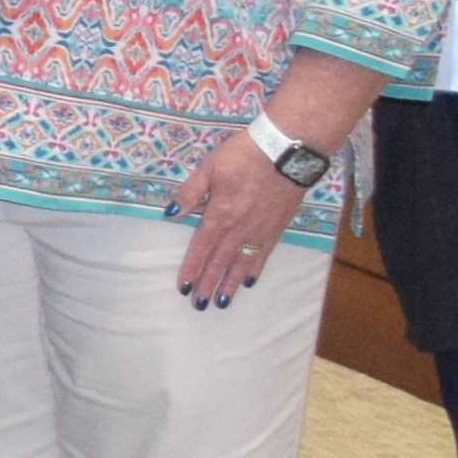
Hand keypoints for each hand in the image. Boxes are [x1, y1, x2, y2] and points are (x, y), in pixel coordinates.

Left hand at [163, 124, 315, 306]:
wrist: (287, 152)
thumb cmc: (244, 156)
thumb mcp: (209, 167)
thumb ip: (190, 193)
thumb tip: (170, 214)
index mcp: (219, 215)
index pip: (201, 248)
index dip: (192, 268)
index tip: (183, 288)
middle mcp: (239, 229)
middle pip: (220, 262)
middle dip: (208, 284)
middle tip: (200, 306)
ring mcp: (260, 231)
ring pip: (242, 264)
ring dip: (230, 284)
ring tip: (221, 302)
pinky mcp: (277, 228)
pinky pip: (263, 255)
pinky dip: (255, 269)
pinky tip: (250, 282)